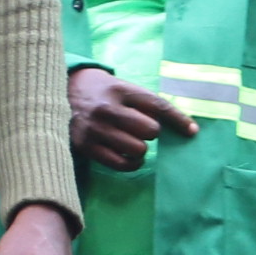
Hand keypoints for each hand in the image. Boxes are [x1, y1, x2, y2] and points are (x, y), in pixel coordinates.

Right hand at [67, 66, 194, 169]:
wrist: (63, 94)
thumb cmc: (104, 94)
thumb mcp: (125, 89)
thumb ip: (150, 104)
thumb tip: (188, 129)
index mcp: (120, 90)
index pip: (157, 106)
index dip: (178, 119)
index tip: (192, 131)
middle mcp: (107, 109)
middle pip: (150, 130)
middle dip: (151, 132)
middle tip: (140, 129)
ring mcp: (95, 129)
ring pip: (138, 149)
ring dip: (141, 149)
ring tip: (133, 142)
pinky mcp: (86, 146)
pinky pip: (121, 164)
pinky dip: (130, 163)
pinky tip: (128, 156)